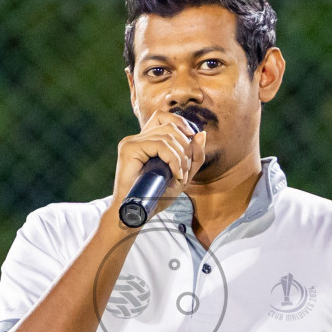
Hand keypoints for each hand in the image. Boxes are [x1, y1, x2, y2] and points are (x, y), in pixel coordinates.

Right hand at [109, 109, 206, 223]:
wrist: (137, 215)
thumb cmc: (156, 198)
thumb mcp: (182, 176)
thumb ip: (194, 157)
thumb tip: (202, 134)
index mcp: (146, 141)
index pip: (163, 117)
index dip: (181, 123)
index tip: (192, 138)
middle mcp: (137, 138)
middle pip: (170, 125)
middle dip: (186, 146)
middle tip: (185, 170)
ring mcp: (131, 142)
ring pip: (167, 136)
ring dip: (181, 157)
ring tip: (180, 176)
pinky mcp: (129, 149)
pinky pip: (159, 145)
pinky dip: (173, 159)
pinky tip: (175, 175)